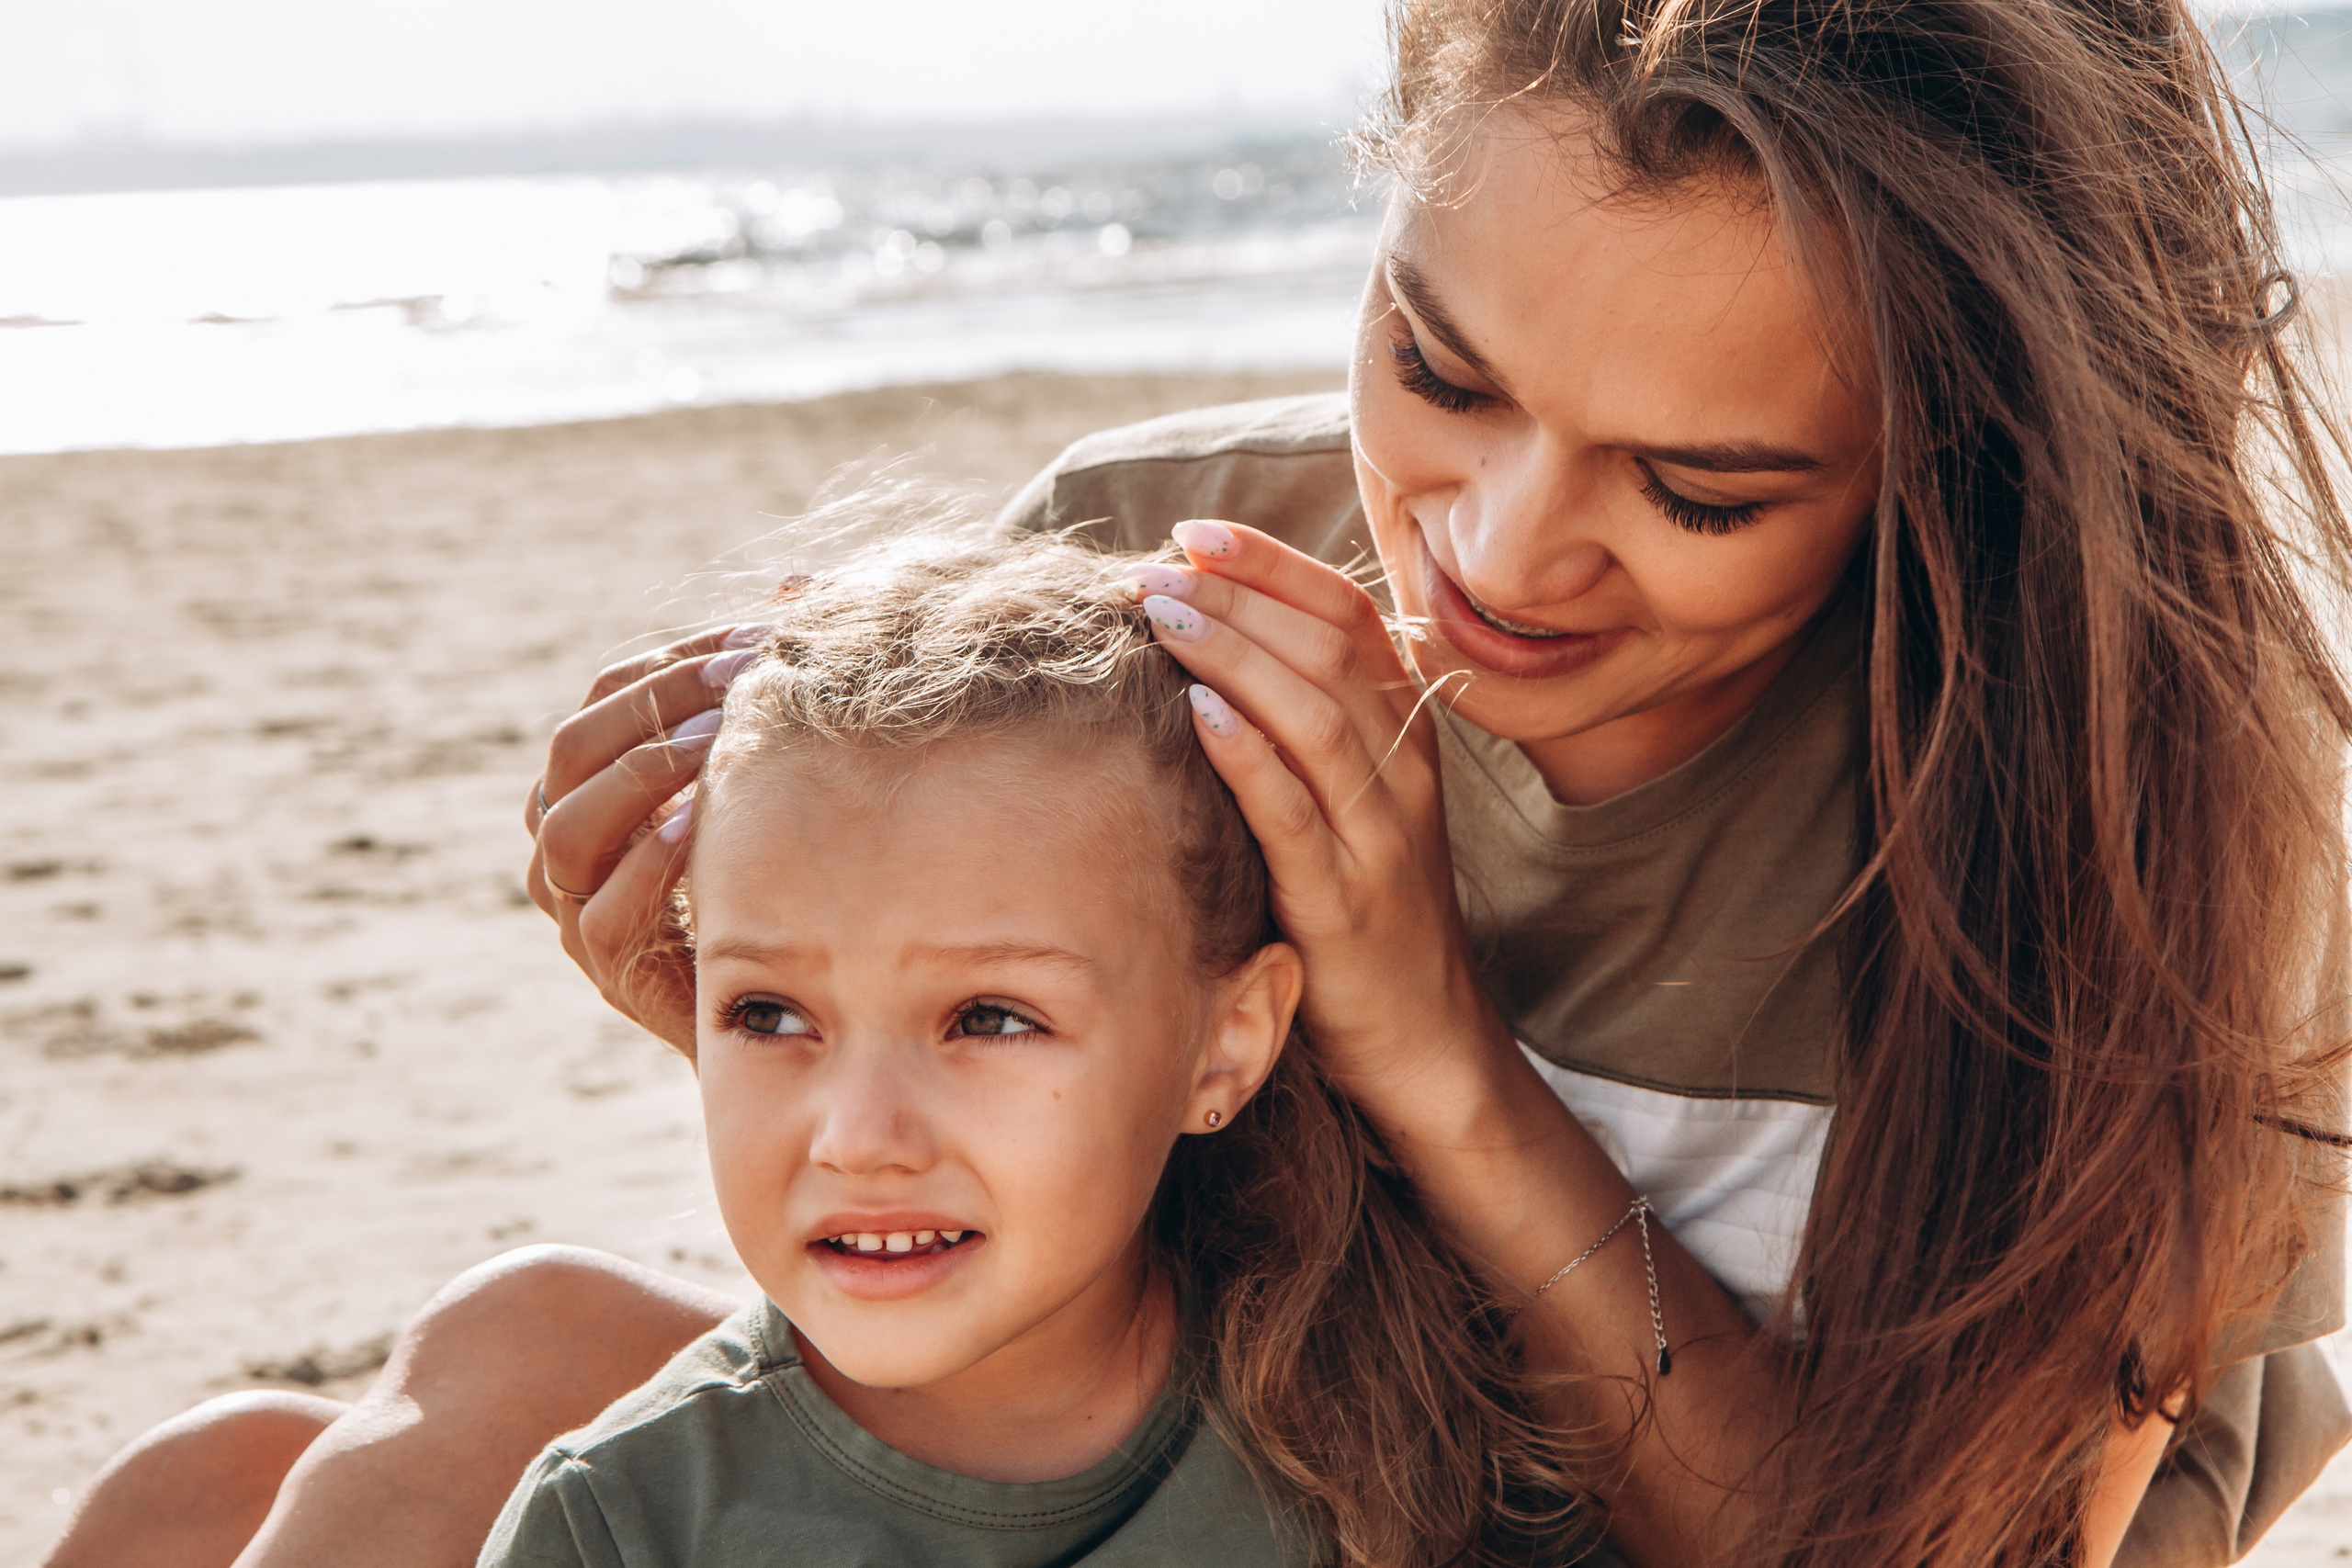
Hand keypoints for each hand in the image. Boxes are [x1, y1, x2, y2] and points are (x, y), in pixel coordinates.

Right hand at [524, 627, 757, 1051]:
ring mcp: (578, 910)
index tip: (753, 639)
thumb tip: (800, 580)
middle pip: (572, 751)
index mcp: (598, 785)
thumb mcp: (776, 773)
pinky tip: (701, 826)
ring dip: (644, 774)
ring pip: (568, 827)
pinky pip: (604, 911)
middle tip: (739, 680)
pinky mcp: (609, 970)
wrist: (794, 1003)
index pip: (602, 700)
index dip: (668, 665)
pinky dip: (648, 864)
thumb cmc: (788, 874)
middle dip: (655, 704)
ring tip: (719, 742)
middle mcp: (570, 843)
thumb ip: (773, 689)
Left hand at [1129, 520, 1510, 1112]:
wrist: (1425, 1035)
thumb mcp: (1351, 801)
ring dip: (1232, 655)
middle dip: (1235, 597)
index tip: (1196, 532)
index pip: (1347, 614)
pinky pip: (1297, 814)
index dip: (1273, 565)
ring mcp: (1380, 835)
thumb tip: (1213, 638)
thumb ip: (1307, 723)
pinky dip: (1248, 755)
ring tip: (1161, 618)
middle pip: (1325, 649)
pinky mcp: (1346, 902)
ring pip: (1314, 715)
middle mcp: (1402, 770)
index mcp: (1404, 733)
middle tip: (1152, 571)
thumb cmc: (1364, 906)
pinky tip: (1197, 714)